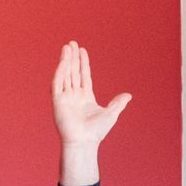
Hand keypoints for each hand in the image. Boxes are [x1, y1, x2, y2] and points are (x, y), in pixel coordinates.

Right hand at [52, 42, 130, 185]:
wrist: (84, 142)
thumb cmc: (96, 132)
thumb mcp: (111, 114)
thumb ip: (118, 103)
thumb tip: (128, 95)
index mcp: (85, 97)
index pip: (83, 76)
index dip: (83, 63)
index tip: (82, 50)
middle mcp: (74, 96)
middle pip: (73, 72)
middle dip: (73, 58)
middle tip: (72, 43)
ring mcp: (65, 98)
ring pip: (65, 74)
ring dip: (65, 61)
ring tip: (67, 47)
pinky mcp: (57, 101)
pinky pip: (58, 83)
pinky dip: (60, 71)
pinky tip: (64, 61)